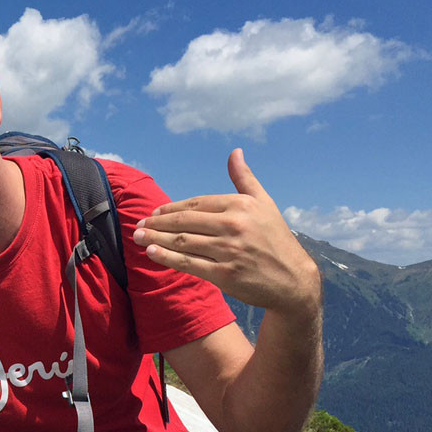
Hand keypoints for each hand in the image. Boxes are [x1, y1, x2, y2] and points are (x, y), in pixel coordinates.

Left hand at [132, 149, 320, 316]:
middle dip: (157, 224)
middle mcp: (233, 225)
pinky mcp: (225, 274)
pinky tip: (151, 253)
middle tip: (138, 226)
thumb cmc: (275, 239)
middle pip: (184, 221)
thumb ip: (244, 179)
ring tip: (138, 238)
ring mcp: (228, 250)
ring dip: (155, 239)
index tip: (154, 213)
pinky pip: (189, 264)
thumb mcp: (264, 203)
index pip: (196, 204)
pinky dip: (167, 258)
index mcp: (240, 205)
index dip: (171, 208)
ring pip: (182, 242)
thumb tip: (234, 152)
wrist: (293, 280)